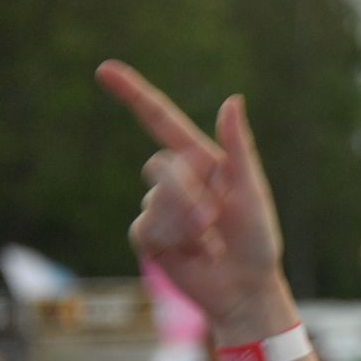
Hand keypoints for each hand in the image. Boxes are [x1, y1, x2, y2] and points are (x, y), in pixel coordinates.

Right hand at [95, 61, 289, 337]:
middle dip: (187, 193)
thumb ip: (238, 149)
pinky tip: (198, 256)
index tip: (104, 70)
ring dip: (188, 224)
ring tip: (213, 245)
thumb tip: (232, 99)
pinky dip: (179, 241)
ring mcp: (158, 208)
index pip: (160, 121)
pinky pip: (148, 226)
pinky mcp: (148, 237)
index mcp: (201, 161)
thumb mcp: (253, 192)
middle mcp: (176, 181)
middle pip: (160, 166)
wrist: (247, 290)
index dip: (133, 94)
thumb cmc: (257, 241)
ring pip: (155, 199)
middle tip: (213, 218)